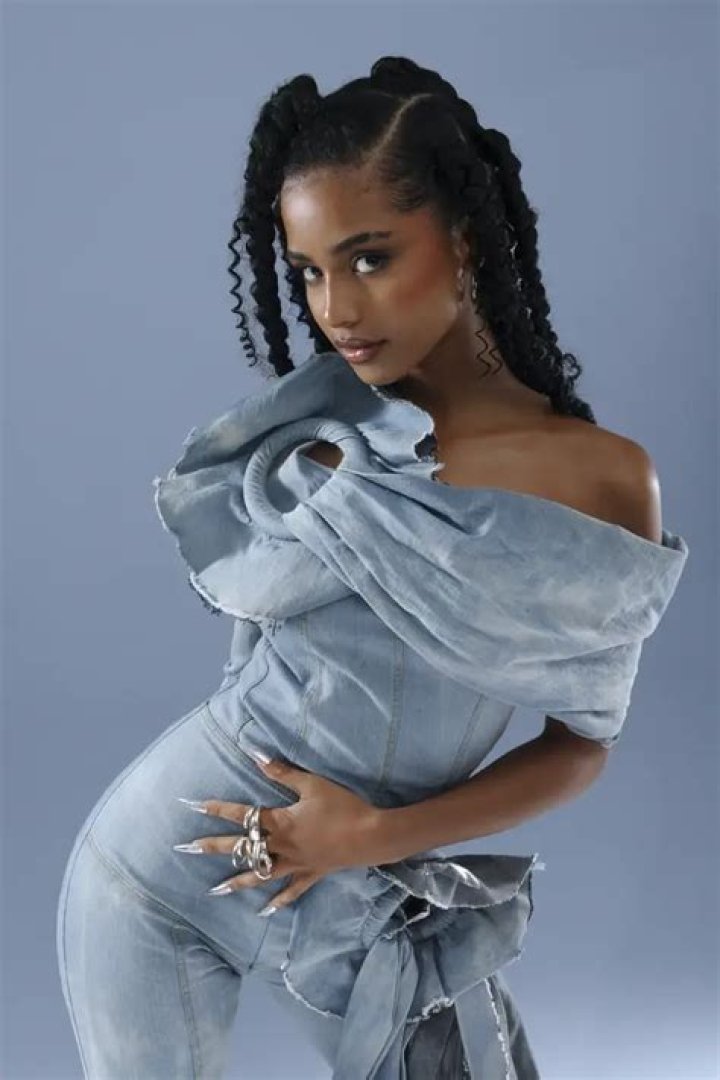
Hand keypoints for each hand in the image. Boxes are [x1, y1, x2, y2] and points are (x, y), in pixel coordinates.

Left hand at [174, 754, 384, 913]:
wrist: (370, 835)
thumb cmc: (342, 806)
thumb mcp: (312, 784)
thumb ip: (282, 771)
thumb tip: (255, 754)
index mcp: (280, 822)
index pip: (242, 814)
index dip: (217, 809)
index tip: (194, 806)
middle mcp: (281, 846)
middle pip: (242, 847)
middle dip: (214, 847)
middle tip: (188, 849)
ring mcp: (295, 864)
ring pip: (260, 875)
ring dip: (237, 882)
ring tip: (215, 890)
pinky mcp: (311, 874)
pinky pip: (291, 891)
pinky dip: (277, 902)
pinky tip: (264, 912)